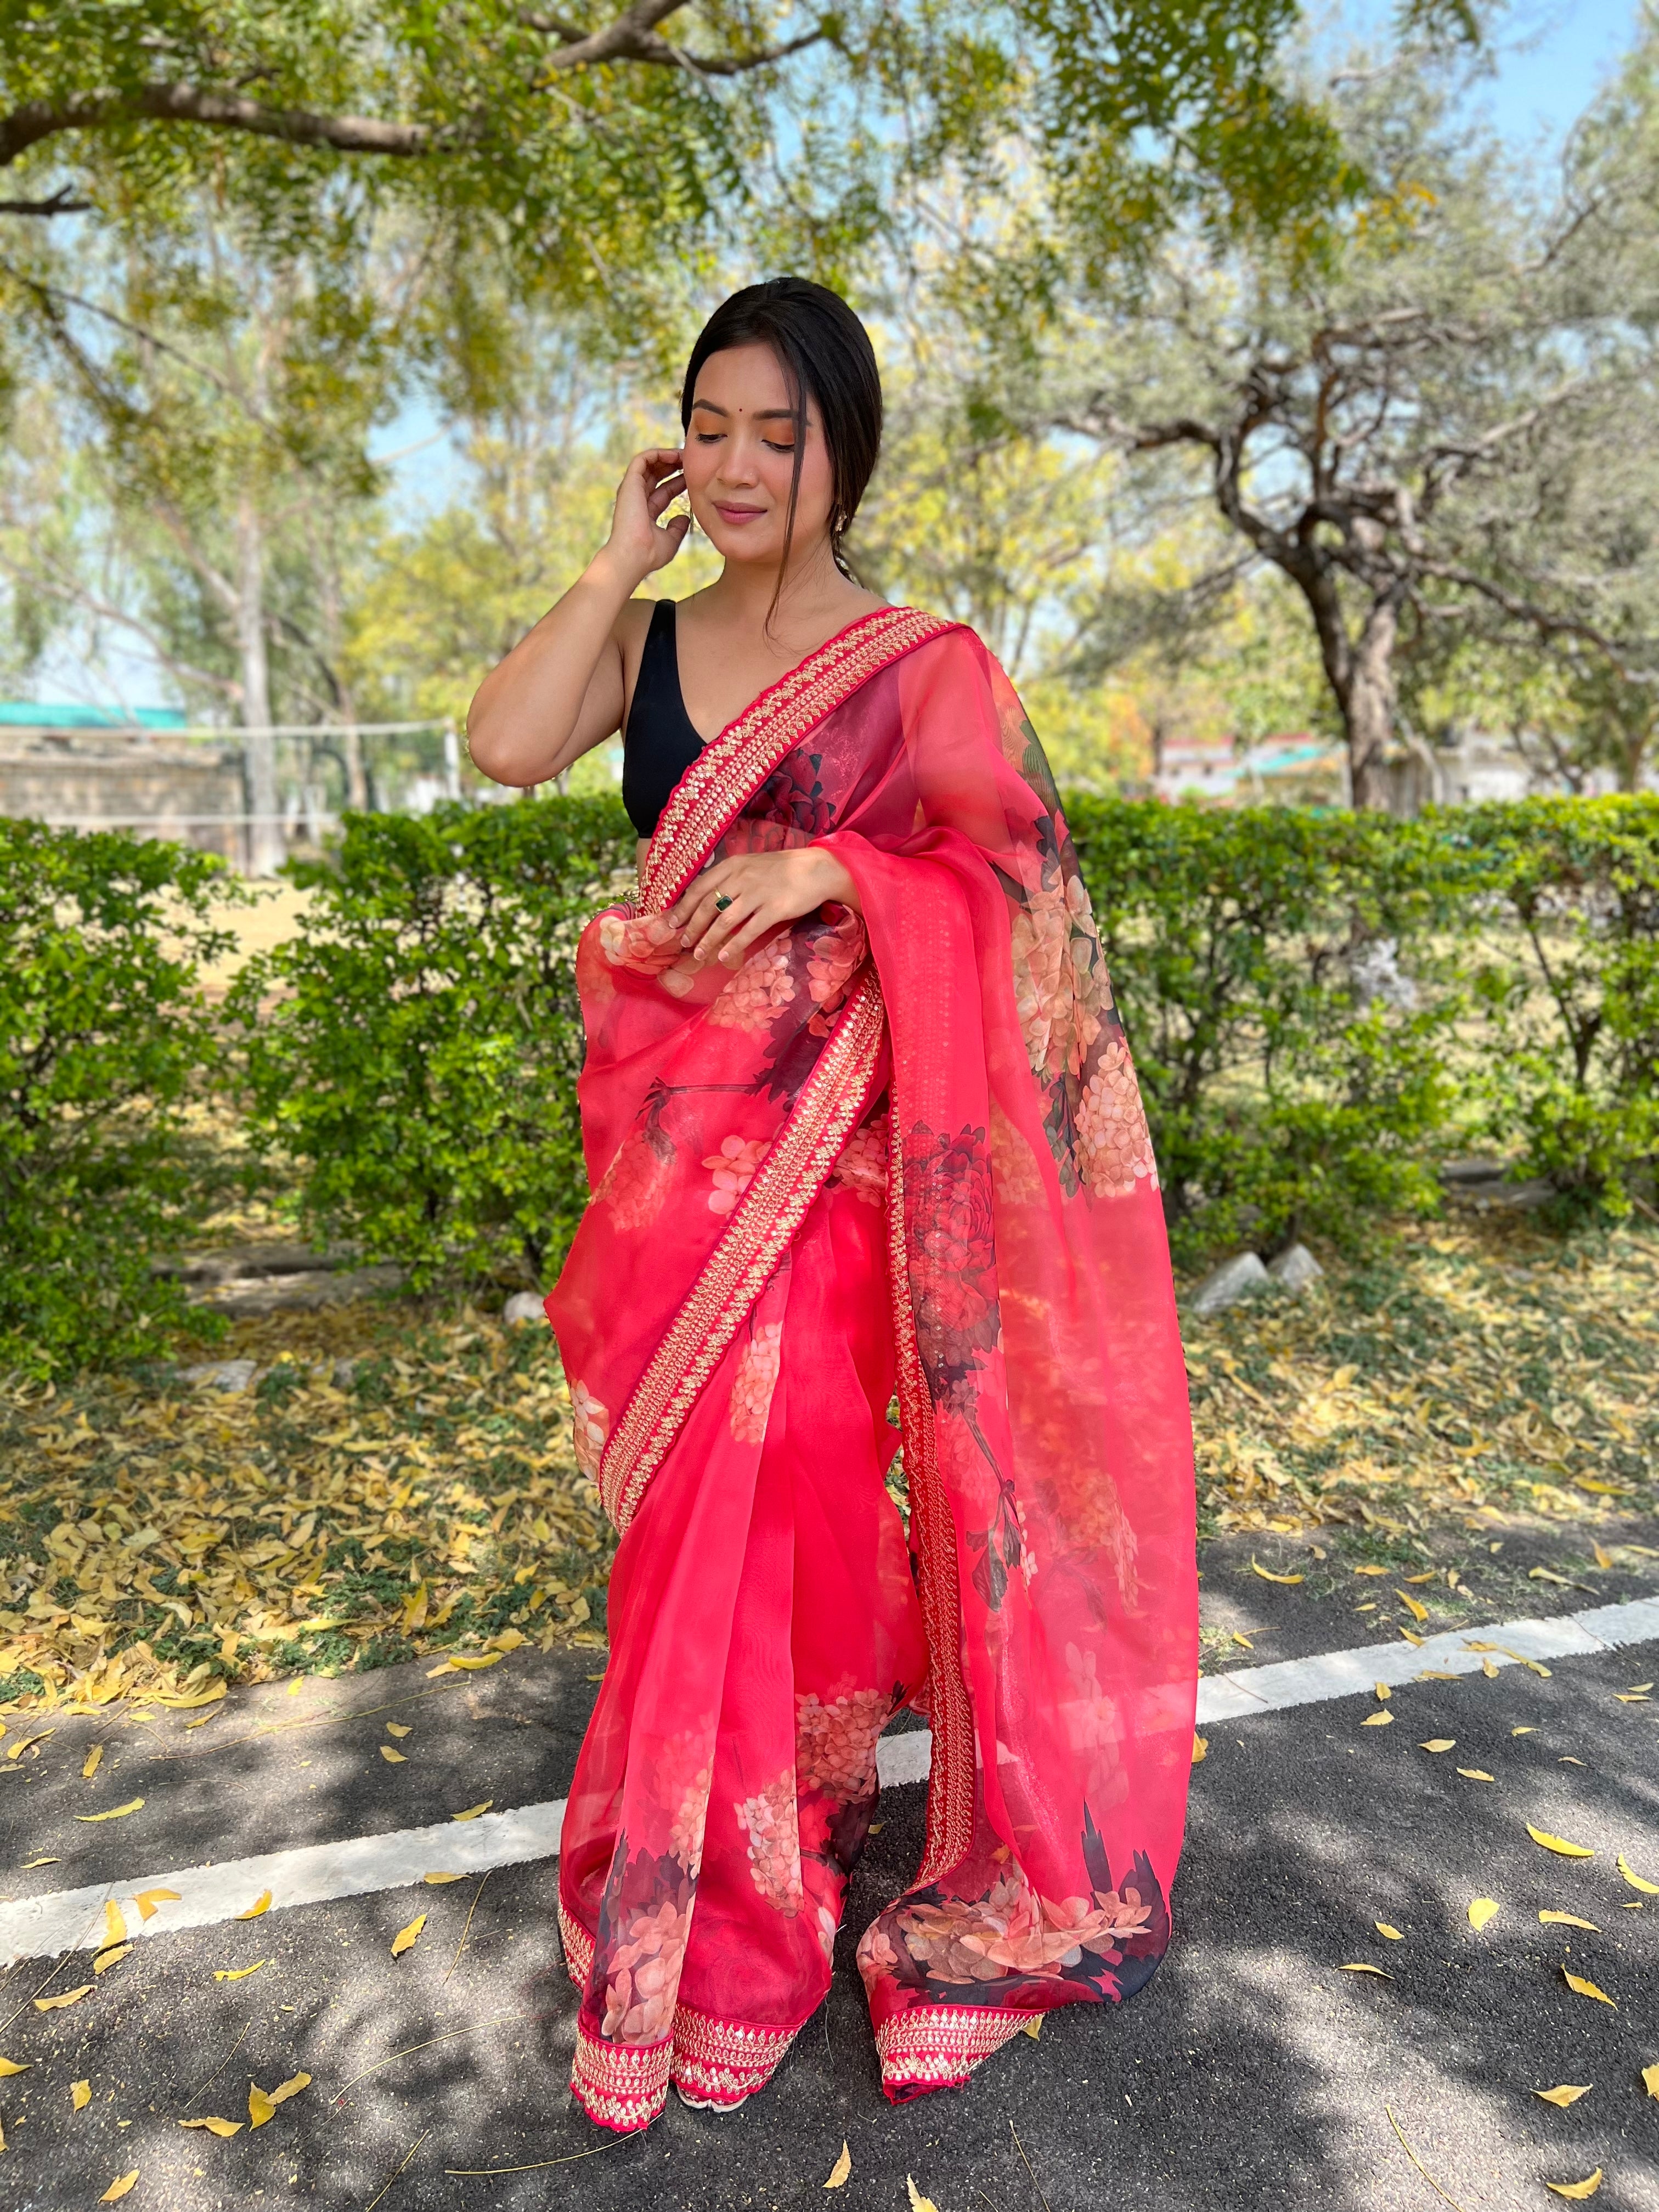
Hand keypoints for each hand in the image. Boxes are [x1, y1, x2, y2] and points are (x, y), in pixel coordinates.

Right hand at [599, 448, 689, 587]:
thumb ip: (677, 528)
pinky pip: (642, 459)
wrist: (634, 556)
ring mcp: (632, 490)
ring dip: (667, 456)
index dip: (679, 481)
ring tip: (685, 454)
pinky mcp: (630, 483)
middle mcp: (637, 498)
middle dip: (674, 466)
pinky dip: (658, 454)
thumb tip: (685, 517)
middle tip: (692, 461)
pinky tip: (675, 455)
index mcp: (645, 511)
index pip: (664, 490)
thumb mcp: (670, 540)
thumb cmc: (649, 554)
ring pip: (649, 464)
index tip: (695, 477)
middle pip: (656, 474)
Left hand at [668, 848, 859, 968]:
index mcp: (732, 866)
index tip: (671, 923)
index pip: (699, 887)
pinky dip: (733, 945)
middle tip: (684, 943)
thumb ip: (729, 878)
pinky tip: (724, 956)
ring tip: (699, 954)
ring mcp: (758, 893)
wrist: (817, 869)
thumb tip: (705, 899)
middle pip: (708, 906)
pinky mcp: (774, 909)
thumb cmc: (781, 869)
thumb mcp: (750, 865)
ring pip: (724, 920)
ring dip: (708, 940)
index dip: (682, 907)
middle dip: (692, 927)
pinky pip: (748, 930)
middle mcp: (741, 878)